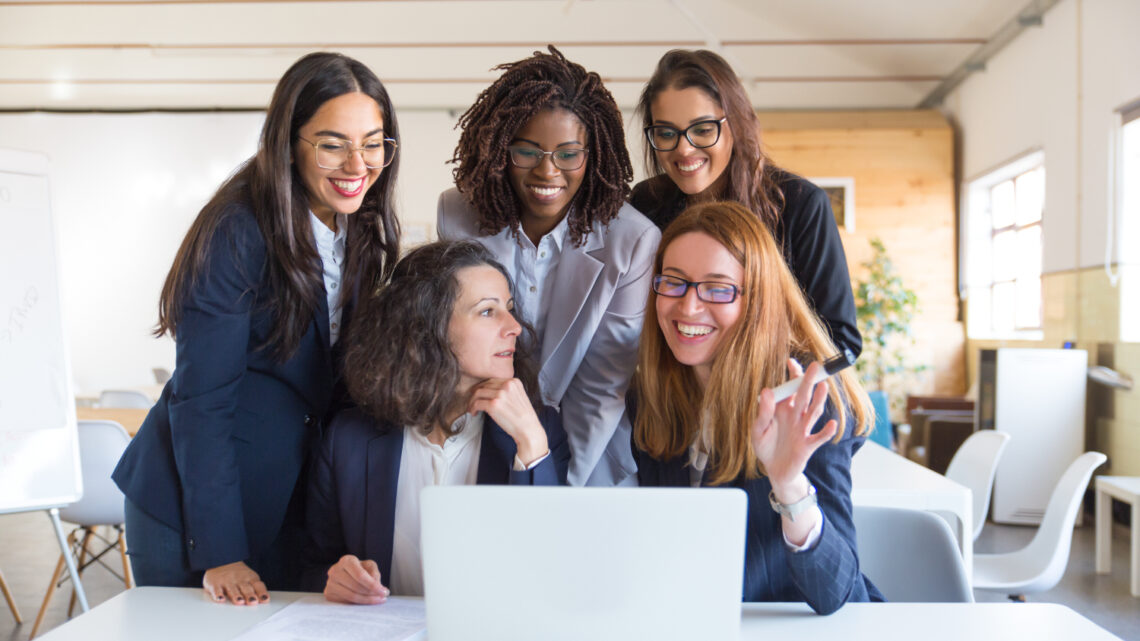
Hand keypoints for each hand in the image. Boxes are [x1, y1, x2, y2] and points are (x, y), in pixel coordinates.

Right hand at [202, 561, 267, 605]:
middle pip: (246, 588)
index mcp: (250, 578)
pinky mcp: (215, 584)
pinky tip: (220, 599)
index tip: (265, 599)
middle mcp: (240, 580)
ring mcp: (227, 581)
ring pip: (232, 589)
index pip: (258, 585)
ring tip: (239, 602)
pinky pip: (216, 590)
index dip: (262, 592)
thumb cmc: (239, 574)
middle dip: (250, 595)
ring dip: (236, 596)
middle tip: (253, 602)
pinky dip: (218, 595)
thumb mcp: (250, 578)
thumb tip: (265, 601)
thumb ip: (256, 589)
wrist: (222, 560)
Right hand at [324, 554, 388, 604]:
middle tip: (383, 597)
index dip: (373, 585)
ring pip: (351, 597)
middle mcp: (335, 570)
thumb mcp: (370, 566)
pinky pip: (345, 602)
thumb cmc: (360, 569)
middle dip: (372, 594)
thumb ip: (374, 574)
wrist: (347, 574)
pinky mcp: (328, 594)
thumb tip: (378, 587)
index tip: (384, 592)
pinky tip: (366, 601)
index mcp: (346, 560)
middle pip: (356, 587)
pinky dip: (358, 604)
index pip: (360, 575)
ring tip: (378, 600)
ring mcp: (330, 583)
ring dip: (367, 601)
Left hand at [467, 378, 547, 465]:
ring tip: (472, 408)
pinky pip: (477, 403)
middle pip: (484, 385)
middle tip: (472, 401)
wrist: (529, 430)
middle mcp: (507, 385)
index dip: (483, 387)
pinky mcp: (493, 405)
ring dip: (472, 401)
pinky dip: (472, 408)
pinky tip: (474, 413)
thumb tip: (489, 390)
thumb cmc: (524, 417)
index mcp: (514, 381)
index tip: (479, 394)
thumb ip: (507, 390)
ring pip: (478, 393)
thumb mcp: (519, 396)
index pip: (493, 380)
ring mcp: (500, 394)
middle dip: (475, 393)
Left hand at [750, 360, 837, 498]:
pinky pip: (819, 437)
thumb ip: (763, 412)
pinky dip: (826, 432)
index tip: (791, 361)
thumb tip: (767, 391)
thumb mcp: (758, 429)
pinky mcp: (808, 446)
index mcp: (783, 409)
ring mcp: (803, 430)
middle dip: (809, 381)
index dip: (792, 375)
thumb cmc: (766, 446)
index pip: (790, 388)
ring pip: (813, 412)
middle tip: (816, 366)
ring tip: (824, 386)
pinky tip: (832, 423)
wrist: (774, 470)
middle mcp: (796, 416)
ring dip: (819, 400)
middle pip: (804, 396)